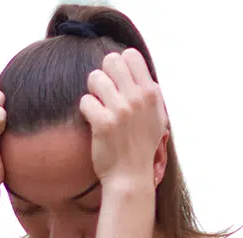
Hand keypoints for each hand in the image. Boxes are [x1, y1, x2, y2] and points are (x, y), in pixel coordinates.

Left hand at [78, 50, 166, 186]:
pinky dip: (86, 109)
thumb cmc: (142, 146)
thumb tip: (138, 71)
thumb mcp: (157, 116)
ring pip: (95, 77)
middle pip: (111, 60)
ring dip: (93, 91)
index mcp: (152, 93)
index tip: (118, 81)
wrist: (130, 176)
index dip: (120, 64)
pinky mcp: (103, 123)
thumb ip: (149, 93)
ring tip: (98, 106)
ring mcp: (120, 110)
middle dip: (104, 73)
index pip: (131, 55)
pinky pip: (85, 100)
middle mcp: (138, 98)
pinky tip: (93, 120)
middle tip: (104, 91)